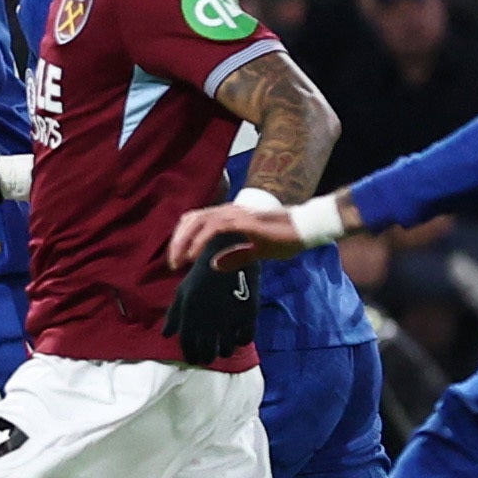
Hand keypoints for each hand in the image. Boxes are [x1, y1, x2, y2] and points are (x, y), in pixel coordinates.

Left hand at [161, 251, 260, 364]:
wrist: (228, 253)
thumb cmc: (202, 274)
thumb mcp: (183, 291)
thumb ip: (173, 314)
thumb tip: (166, 335)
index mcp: (189, 314)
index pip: (187, 345)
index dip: (190, 355)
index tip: (193, 359)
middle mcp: (208, 319)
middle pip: (207, 351)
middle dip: (206, 357)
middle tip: (208, 357)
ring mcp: (229, 318)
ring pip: (226, 349)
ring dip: (223, 351)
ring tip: (222, 349)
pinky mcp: (248, 314)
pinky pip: (245, 339)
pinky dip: (241, 342)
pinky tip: (237, 338)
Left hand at [166, 200, 307, 268]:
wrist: (305, 229)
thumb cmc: (283, 237)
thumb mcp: (255, 250)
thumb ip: (235, 256)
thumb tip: (214, 265)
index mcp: (229, 216)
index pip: (195, 221)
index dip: (182, 237)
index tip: (177, 259)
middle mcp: (229, 211)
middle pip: (191, 219)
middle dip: (177, 241)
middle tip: (172, 263)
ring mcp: (236, 214)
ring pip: (199, 221)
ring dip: (184, 242)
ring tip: (178, 261)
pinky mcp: (244, 221)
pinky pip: (215, 228)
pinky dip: (200, 241)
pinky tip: (194, 256)